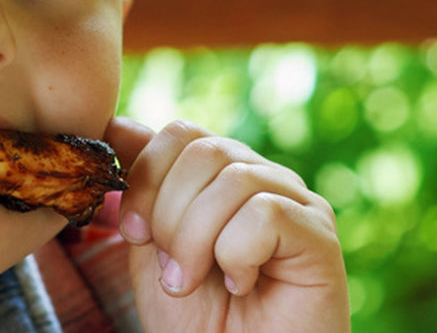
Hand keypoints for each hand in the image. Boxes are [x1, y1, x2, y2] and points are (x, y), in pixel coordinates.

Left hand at [105, 118, 347, 331]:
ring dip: (195, 240)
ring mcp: (296, 202)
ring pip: (232, 179)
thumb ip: (141, 188)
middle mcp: (263, 179)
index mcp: (222, 177)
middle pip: (203, 150)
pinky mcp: (319, 235)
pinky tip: (241, 285)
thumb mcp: (151, 247)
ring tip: (196, 281)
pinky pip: (266, 212)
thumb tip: (117, 124)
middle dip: (168, 215)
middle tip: (171, 269)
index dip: (145, 177)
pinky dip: (236, 254)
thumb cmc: (197, 321)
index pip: (180, 133)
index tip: (133, 232)